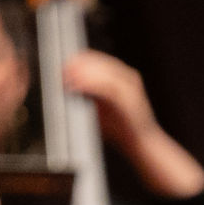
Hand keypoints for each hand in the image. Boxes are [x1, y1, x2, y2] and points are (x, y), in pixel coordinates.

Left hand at [62, 51, 203, 198]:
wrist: (141, 145)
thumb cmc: (121, 128)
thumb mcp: (100, 107)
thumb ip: (88, 94)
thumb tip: (68, 84)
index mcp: (123, 77)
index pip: (99, 59)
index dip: (81, 59)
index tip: (64, 64)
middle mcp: (129, 79)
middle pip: (101, 62)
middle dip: (79, 65)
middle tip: (62, 71)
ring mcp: (131, 87)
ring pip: (104, 72)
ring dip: (82, 73)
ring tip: (66, 78)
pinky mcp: (129, 98)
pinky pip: (107, 86)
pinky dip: (90, 85)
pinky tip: (77, 87)